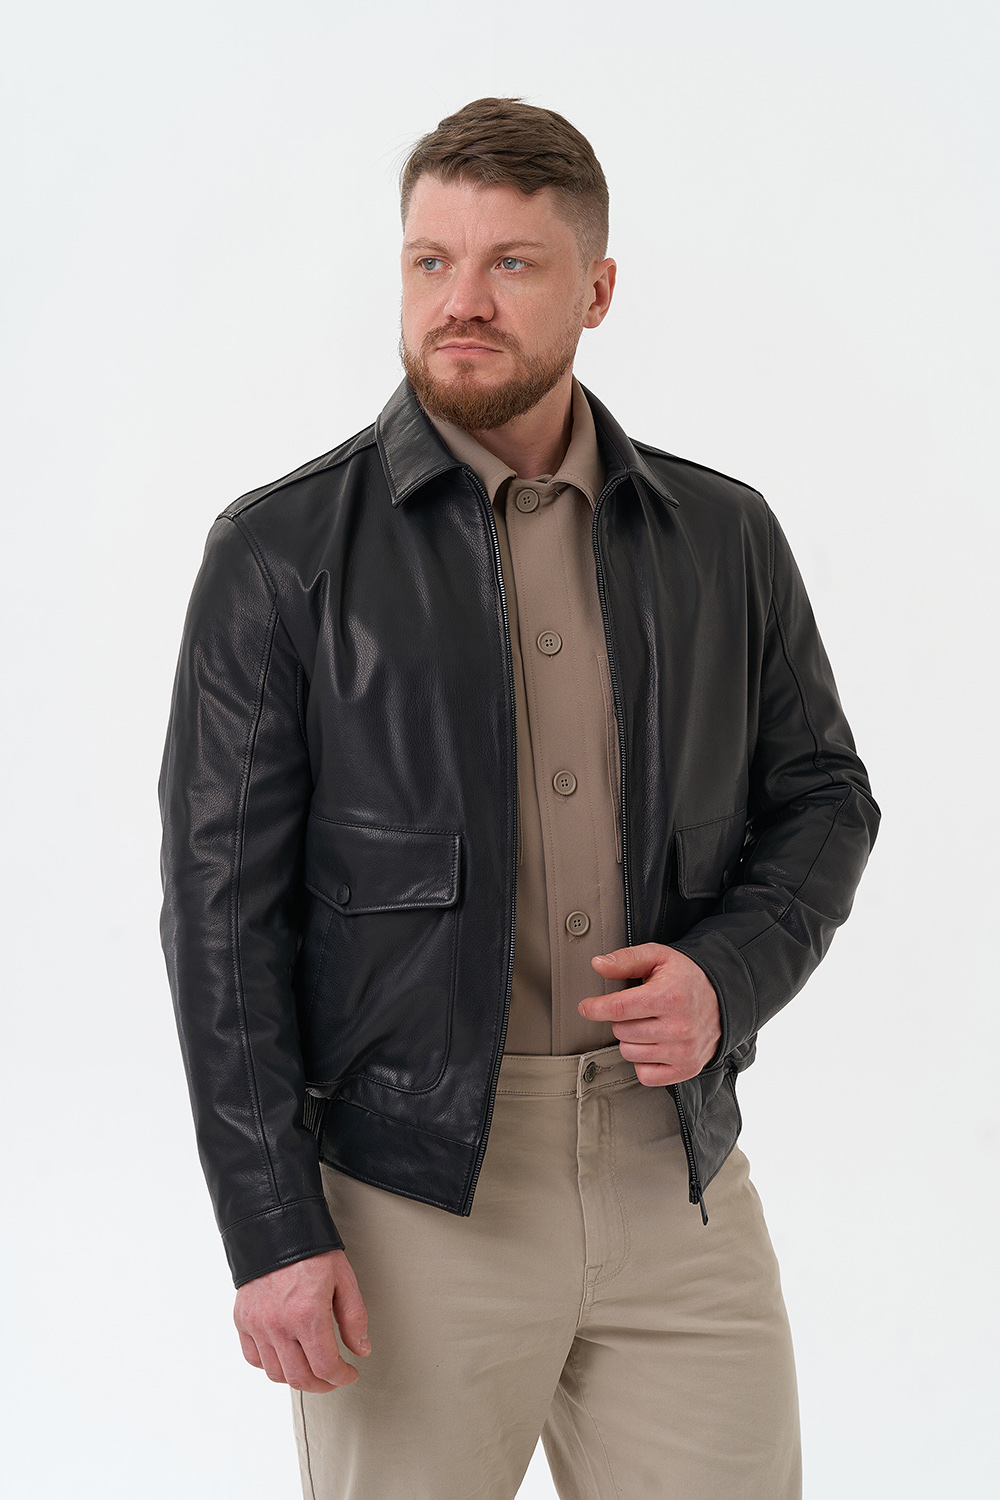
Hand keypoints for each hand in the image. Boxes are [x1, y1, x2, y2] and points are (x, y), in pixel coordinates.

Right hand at [233, 1248, 369, 1392]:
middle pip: (300, 1378)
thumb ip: (354, 1318)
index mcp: (307, 1314)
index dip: (342, 1378)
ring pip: (275, 1374)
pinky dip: (270, 1364)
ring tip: (310, 1367)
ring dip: (296, 1377)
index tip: (349, 1374)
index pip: (325, 1367)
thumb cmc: (312, 1250)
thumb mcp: (344, 1279)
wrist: (276, 1227)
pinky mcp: (243, 1320)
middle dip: (322, 1385)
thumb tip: (361, 1349)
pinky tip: (285, 1354)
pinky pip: (253, 1358)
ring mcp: (257, 1324)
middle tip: (333, 1377)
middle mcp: (279, 1324)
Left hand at [579, 943, 721, 1085]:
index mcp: (670, 996)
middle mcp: (679, 1026)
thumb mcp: (659, 958)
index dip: (595, 1008)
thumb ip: (627, 959)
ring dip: (632, 1041)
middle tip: (639, 1010)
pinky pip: (645, 1074)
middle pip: (622, 1031)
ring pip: (630, 1053)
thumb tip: (598, 965)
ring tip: (648, 1026)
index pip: (619, 1009)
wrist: (723, 1000)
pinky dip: (644, 1062)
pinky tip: (655, 1045)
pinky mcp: (686, 1069)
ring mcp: (684, 1051)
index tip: (586, 1007)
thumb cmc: (686, 978)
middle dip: (623, 1020)